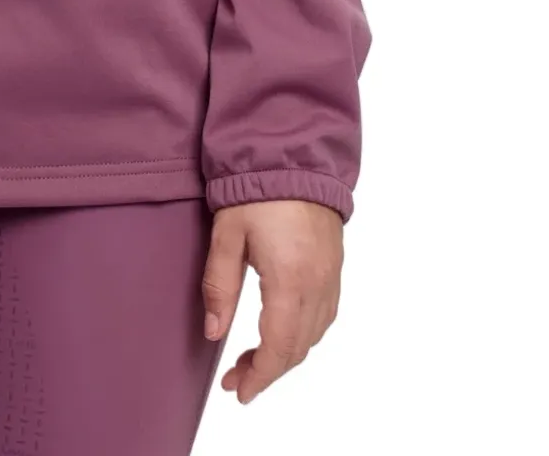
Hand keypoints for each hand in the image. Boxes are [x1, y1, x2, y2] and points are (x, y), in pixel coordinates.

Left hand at [200, 198, 342, 403]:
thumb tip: (214, 333)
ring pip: (314, 336)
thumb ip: (220, 285)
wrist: (294, 157)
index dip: (260, 376)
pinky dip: (304, 334)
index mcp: (290, 280)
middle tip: (237, 377)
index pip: (279, 347)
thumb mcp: (227, 234)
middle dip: (268, 370)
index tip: (238, 392)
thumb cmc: (257, 191)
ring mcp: (331, 277)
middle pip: (298, 348)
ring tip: (254, 358)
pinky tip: (283, 332)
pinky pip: (325, 316)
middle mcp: (318, 285)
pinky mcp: (335, 267)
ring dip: (287, 354)